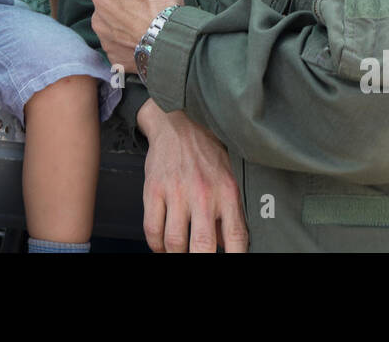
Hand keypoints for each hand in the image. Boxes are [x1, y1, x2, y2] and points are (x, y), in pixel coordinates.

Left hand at [90, 0, 182, 69]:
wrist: (170, 41)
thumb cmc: (160, 0)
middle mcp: (97, 17)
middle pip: (117, 4)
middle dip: (131, 5)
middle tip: (153, 7)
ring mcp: (106, 40)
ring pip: (118, 25)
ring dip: (131, 25)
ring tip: (152, 24)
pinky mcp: (115, 58)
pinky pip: (122, 47)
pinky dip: (132, 45)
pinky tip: (147, 40)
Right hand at [138, 101, 247, 252]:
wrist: (176, 124)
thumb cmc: (204, 151)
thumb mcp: (227, 179)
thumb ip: (228, 214)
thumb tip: (227, 244)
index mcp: (226, 192)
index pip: (236, 237)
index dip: (234, 258)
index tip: (228, 265)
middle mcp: (203, 193)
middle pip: (202, 246)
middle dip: (199, 261)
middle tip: (197, 260)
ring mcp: (176, 192)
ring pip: (174, 242)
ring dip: (175, 256)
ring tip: (178, 254)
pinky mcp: (154, 190)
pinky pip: (152, 229)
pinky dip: (156, 245)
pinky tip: (162, 246)